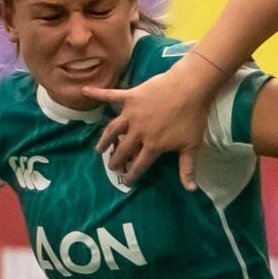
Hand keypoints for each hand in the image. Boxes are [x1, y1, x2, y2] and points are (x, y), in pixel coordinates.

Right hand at [85, 60, 218, 189]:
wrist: (189, 88)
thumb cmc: (192, 117)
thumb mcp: (192, 145)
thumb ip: (187, 168)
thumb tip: (190, 189)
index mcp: (153, 145)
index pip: (139, 165)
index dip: (132, 175)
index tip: (126, 182)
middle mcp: (138, 132)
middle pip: (123, 149)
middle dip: (116, 160)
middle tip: (111, 166)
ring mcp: (131, 114)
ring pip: (112, 129)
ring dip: (104, 140)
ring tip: (99, 148)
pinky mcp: (130, 97)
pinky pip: (111, 96)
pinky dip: (97, 94)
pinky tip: (85, 91)